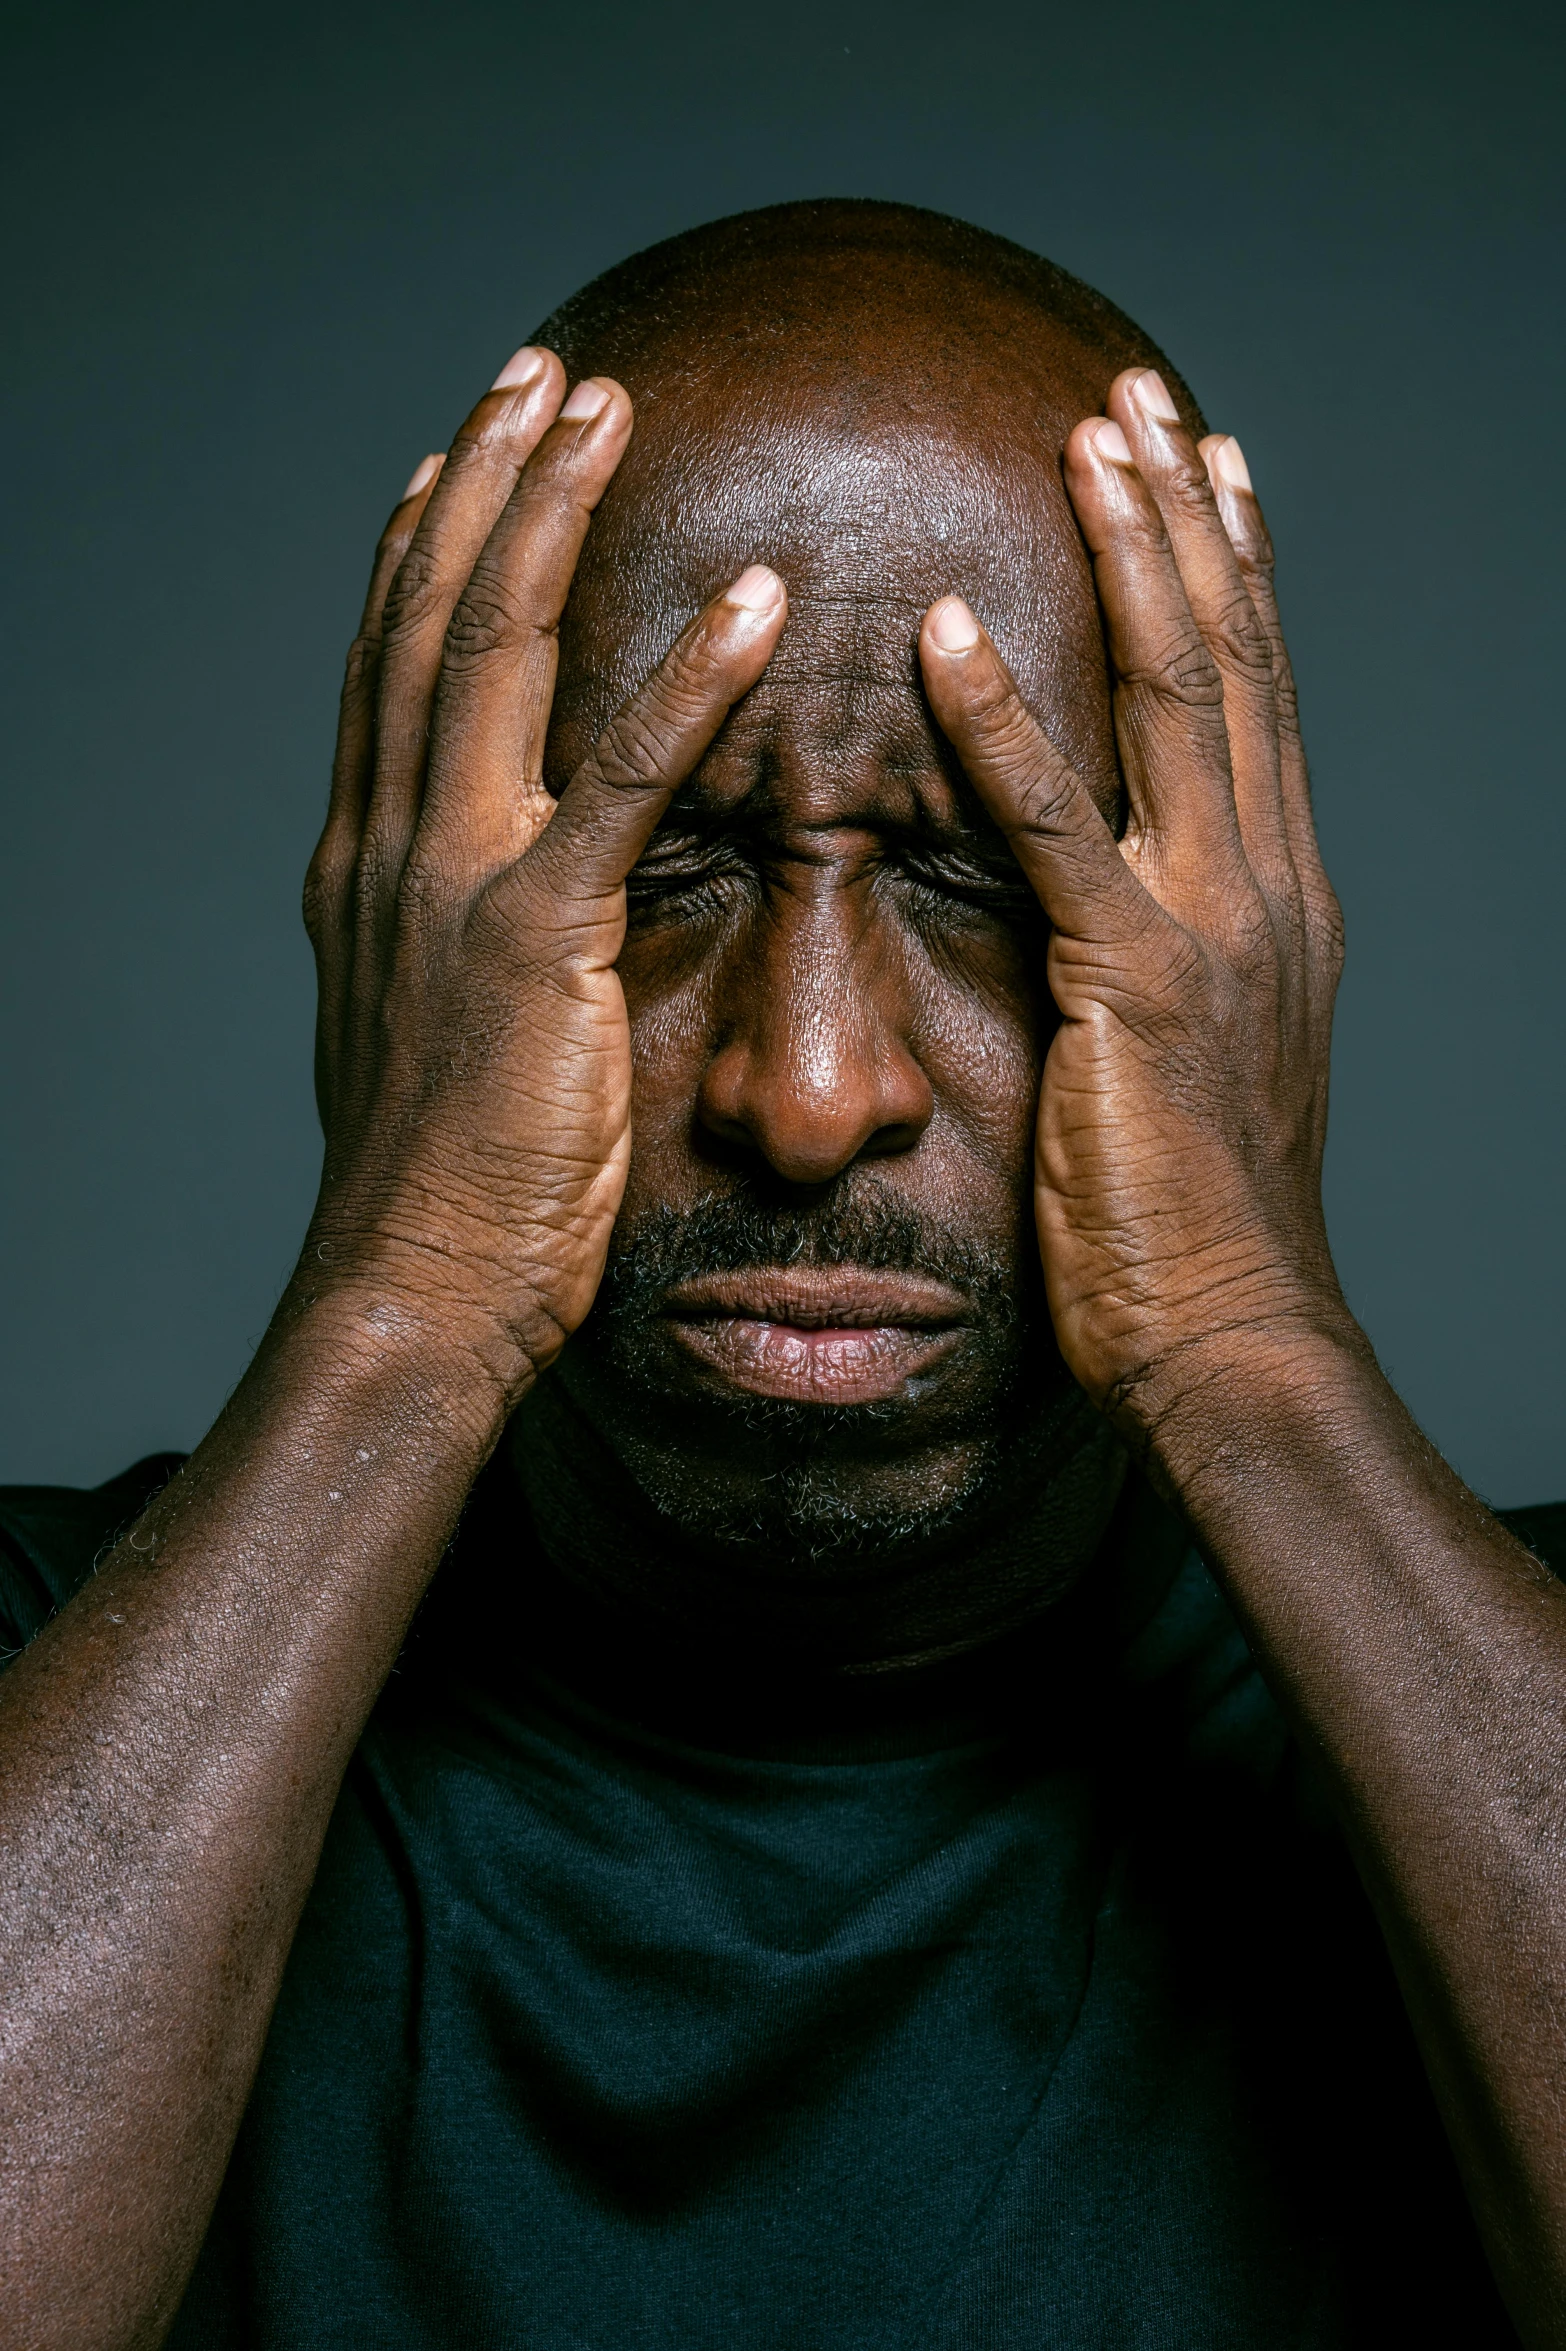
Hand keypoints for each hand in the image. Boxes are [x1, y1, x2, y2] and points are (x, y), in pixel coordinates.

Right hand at [301, 352, 786, 1394]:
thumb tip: (490, 909)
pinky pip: (616, 783)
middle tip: (537, 372)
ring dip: (545, 517)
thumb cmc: (445, 1184)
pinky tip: (752, 598)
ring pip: (490, 657)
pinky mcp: (532, 942)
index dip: (427, 547)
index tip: (466, 452)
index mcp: (370, 864)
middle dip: (480, 481)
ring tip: (600, 407)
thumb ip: (458, 939)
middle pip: (426, 619)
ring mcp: (452, 884)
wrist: (413, 1292)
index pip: (392, 667)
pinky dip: (683, 680)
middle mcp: (390, 847)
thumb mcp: (432, 1031)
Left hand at [919, 366, 1353, 1436]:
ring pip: (1182, 703)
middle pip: (1232, 663)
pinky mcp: (1142, 986)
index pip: (1253, 699)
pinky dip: (1008, 727)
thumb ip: (1161, 953)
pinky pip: (1062, 830)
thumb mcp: (1194, 1055)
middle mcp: (1267, 885)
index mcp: (1276, 898)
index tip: (1199, 463)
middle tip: (1144, 398)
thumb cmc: (1194, 1218)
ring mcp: (1217, 926)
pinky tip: (954, 633)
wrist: (1235, 1334)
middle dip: (1189, 519)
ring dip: (1136, 561)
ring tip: (1092, 441)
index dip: (1228, 571)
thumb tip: (1110, 907)